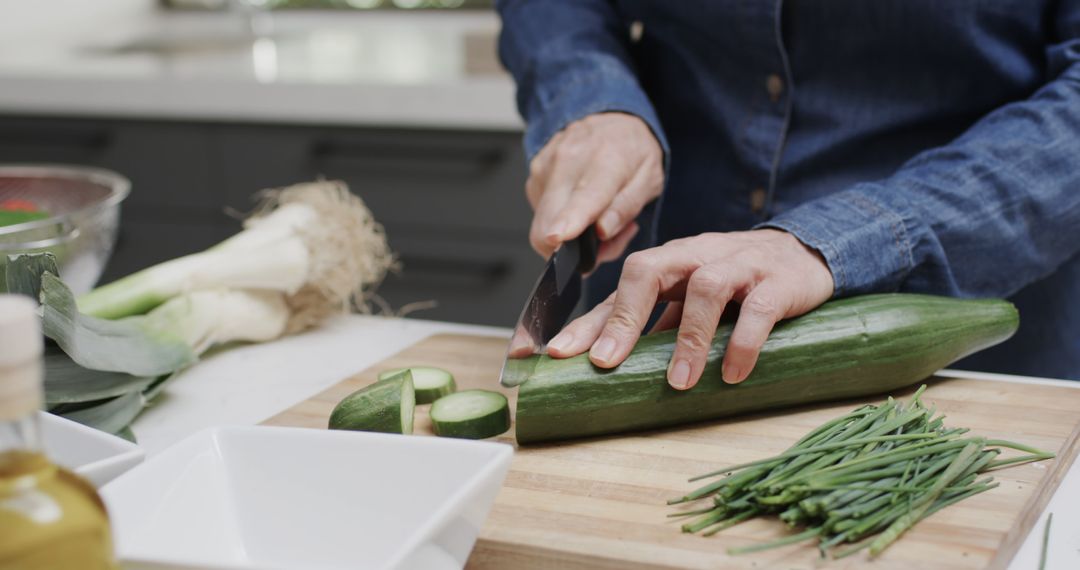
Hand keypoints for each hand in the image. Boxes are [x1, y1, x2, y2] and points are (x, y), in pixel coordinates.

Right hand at [526, 112, 663, 262]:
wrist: (609, 117)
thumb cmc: (632, 150)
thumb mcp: (650, 178)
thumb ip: (627, 206)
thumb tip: (602, 231)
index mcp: (607, 159)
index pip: (585, 196)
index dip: (570, 220)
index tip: (558, 237)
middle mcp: (569, 159)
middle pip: (551, 220)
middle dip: (570, 248)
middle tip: (602, 243)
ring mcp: (546, 166)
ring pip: (543, 223)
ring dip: (568, 235)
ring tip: (595, 219)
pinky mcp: (534, 174)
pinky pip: (541, 214)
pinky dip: (560, 221)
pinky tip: (580, 207)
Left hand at [547, 230, 834, 389]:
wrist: (805, 255)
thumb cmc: (738, 281)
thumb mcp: (692, 299)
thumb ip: (658, 324)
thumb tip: (612, 364)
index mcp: (671, 261)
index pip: (620, 288)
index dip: (588, 320)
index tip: (558, 353)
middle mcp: (697, 256)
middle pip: (649, 270)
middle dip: (622, 317)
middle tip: (606, 363)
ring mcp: (738, 265)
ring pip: (705, 289)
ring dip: (689, 339)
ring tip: (679, 384)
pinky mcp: (778, 282)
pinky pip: (758, 309)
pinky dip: (743, 342)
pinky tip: (732, 374)